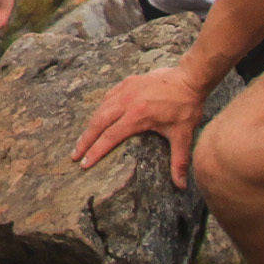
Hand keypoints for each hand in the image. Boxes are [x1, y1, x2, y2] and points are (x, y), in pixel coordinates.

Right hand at [72, 67, 207, 184]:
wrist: (189, 78)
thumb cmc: (186, 107)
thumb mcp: (183, 135)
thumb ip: (179, 161)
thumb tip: (182, 185)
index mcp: (137, 117)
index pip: (110, 137)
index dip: (95, 151)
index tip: (84, 163)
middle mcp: (126, 103)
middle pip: (98, 123)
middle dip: (85, 141)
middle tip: (75, 155)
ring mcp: (125, 90)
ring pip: (100, 109)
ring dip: (90, 125)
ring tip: (83, 139)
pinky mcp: (127, 83)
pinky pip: (108, 97)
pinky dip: (101, 108)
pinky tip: (99, 116)